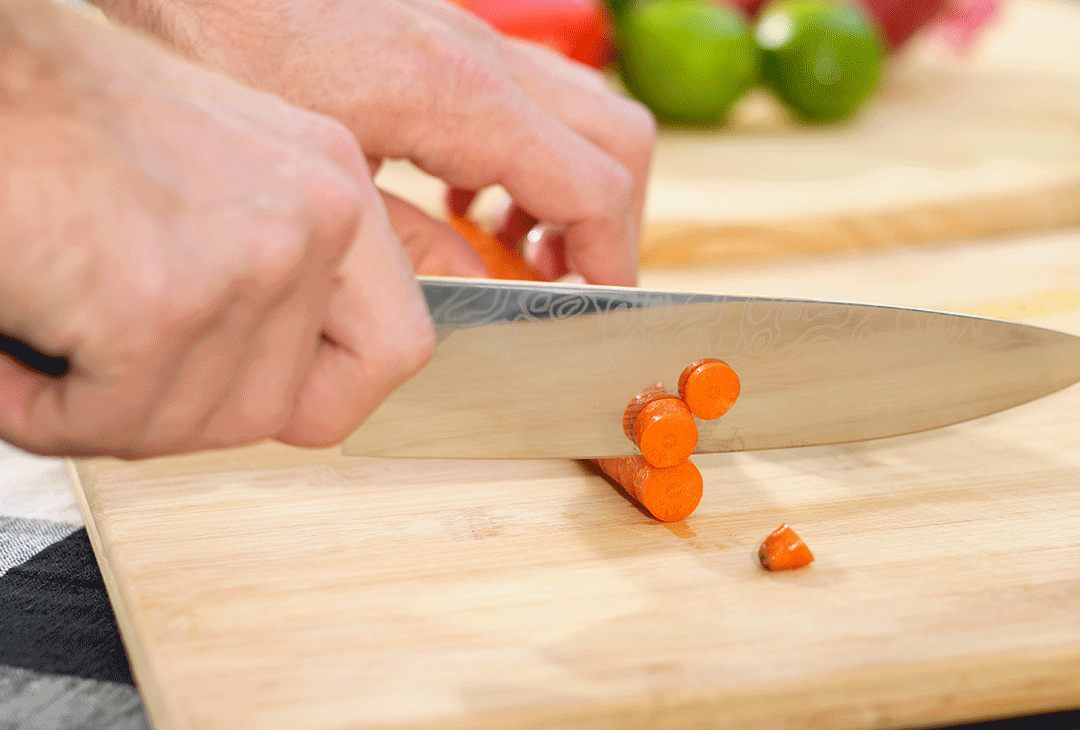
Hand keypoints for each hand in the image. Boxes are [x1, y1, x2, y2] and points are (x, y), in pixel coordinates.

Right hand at [0, 0, 433, 457]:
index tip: (273, 402)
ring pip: (198, 426)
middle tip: (117, 376)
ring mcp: (248, 259)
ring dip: (108, 413)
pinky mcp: (161, 301)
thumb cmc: (60, 115)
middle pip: (282, 405)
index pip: (396, 347)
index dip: (326, 397)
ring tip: (53, 349)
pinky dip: (45, 414)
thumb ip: (274, 257)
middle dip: (185, 413)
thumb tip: (285, 361)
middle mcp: (313, 216)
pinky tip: (17, 359)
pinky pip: (114, 422)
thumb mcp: (216, 170)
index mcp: (334, 184)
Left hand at [96, 0, 655, 284]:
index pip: (593, 185)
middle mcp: (479, 55)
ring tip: (522, 248)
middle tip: (570, 281)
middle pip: (618, 138)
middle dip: (614, 219)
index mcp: (458, 97)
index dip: (612, 258)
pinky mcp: (439, 37)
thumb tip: (482, 286)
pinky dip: (530, 157)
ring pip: (582, 111)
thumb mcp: (316, 183)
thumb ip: (409, 244)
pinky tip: (466, 200)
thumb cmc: (215, 58)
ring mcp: (464, 37)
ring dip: (573, 185)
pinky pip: (529, 97)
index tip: (600, 306)